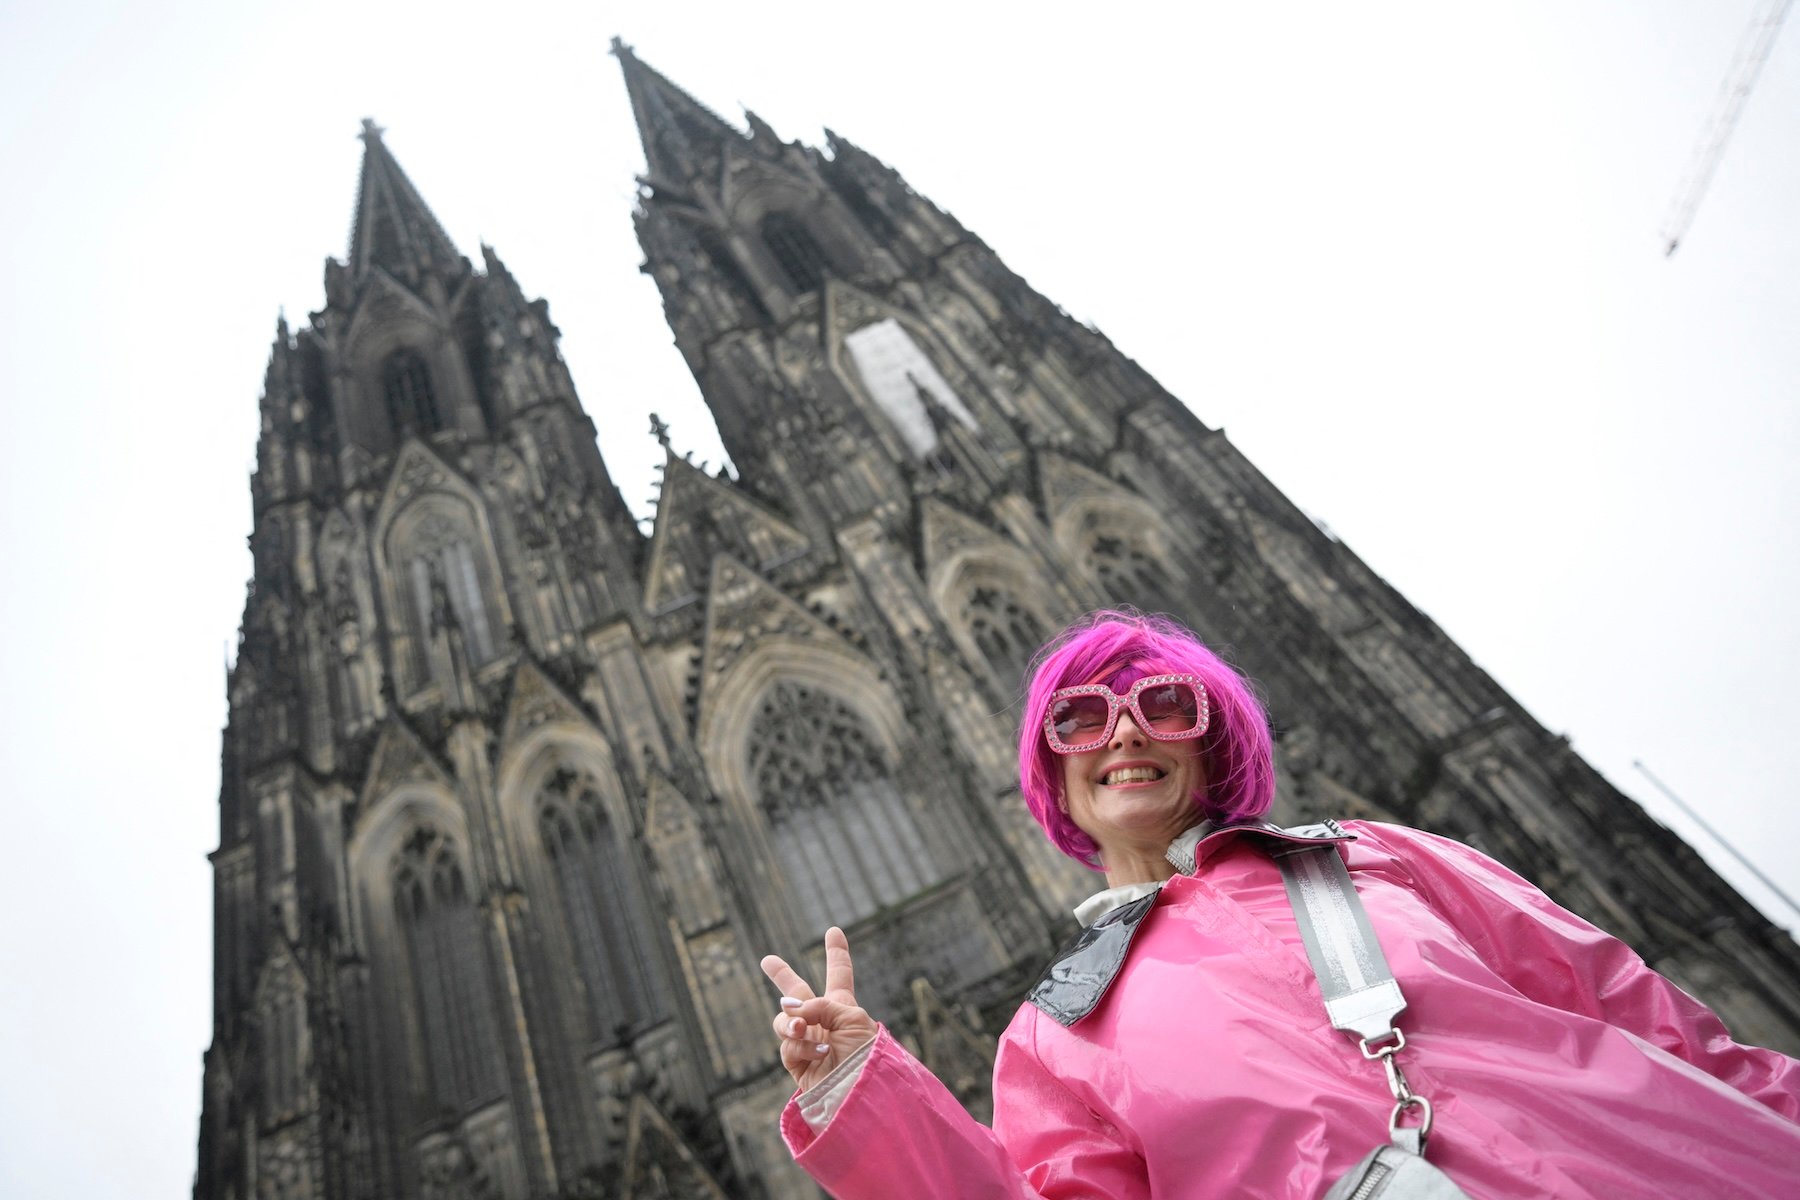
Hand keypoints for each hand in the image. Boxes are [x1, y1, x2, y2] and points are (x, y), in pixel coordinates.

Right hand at [760, 926, 878, 1091]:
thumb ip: (819, 1005)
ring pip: (783, 1021)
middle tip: (767, 960)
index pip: (838, 974)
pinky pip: (788, 1046)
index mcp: (843, 1007)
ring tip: (801, 1028)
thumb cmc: (866, 1054)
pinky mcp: (798, 1065)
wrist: (860, 1092)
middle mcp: (824, 1023)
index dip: (836, 952)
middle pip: (798, 994)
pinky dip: (801, 1046)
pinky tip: (819, 1052)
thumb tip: (789, 1013)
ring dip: (790, 1022)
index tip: (833, 931)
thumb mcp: (851, 1017)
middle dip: (782, 976)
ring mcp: (809, 1043)